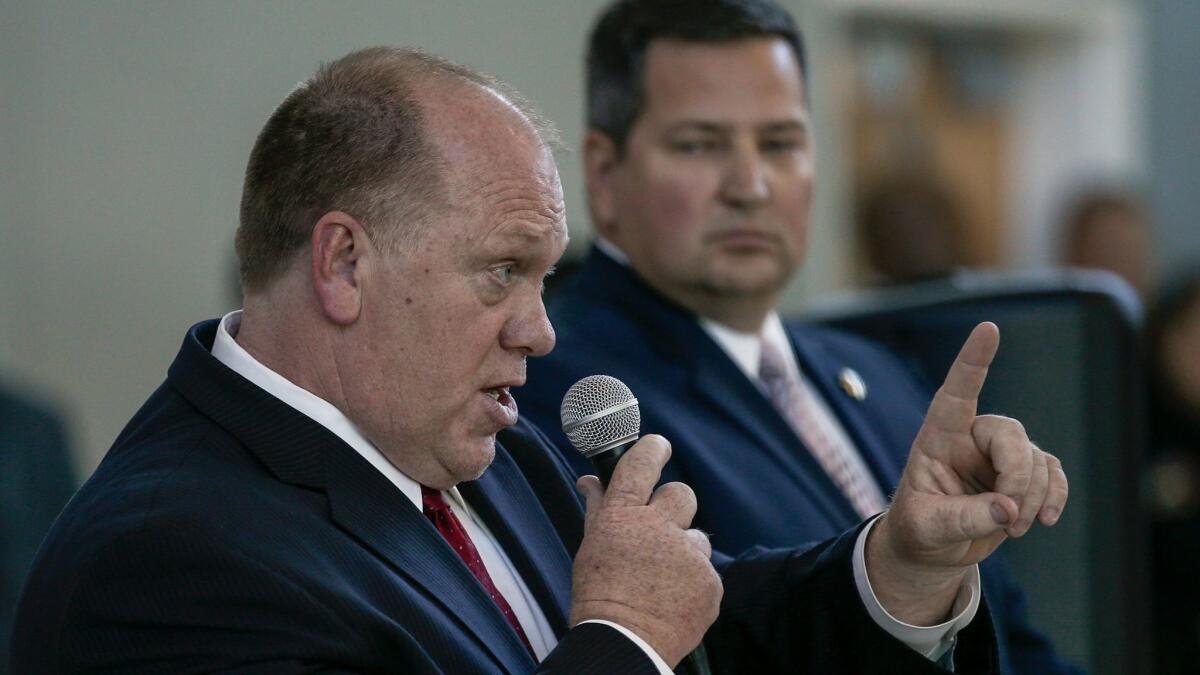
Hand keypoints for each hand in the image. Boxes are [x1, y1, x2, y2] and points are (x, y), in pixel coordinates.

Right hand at [570, 435, 721, 665]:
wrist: (623, 644)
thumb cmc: (599, 595)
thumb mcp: (592, 547)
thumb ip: (597, 508)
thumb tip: (589, 481)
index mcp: (622, 516)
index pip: (641, 463)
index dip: (653, 449)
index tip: (659, 446)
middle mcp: (658, 528)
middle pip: (682, 493)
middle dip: (674, 507)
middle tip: (660, 531)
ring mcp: (688, 555)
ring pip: (696, 538)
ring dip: (683, 552)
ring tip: (662, 580)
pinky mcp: (710, 582)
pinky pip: (705, 571)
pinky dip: (693, 583)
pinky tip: (673, 599)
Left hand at [868, 322, 1068, 624]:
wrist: (933, 548)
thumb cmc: (919, 527)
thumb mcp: (926, 526)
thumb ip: (962, 517)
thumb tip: (1008, 509)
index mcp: (938, 437)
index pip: (956, 391)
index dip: (973, 360)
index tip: (988, 328)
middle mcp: (970, 437)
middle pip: (1010, 434)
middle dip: (1017, 477)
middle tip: (1010, 518)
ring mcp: (1000, 453)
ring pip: (1035, 458)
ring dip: (1033, 497)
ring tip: (1012, 529)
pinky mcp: (1023, 473)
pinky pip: (1053, 473)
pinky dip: (1055, 496)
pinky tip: (1045, 520)